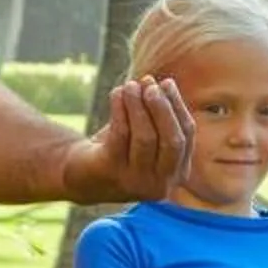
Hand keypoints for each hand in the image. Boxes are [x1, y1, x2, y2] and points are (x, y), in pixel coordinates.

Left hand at [59, 76, 192, 204]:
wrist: (81, 175)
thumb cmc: (119, 149)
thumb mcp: (144, 134)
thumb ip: (158, 115)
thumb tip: (163, 84)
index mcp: (177, 173)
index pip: (186, 136)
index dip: (177, 107)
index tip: (166, 82)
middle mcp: (160, 184)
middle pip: (172, 142)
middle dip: (163, 109)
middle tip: (150, 84)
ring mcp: (136, 182)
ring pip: (145, 138)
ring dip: (138, 106)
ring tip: (130, 85)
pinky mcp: (111, 173)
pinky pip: (120, 136)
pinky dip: (120, 110)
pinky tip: (116, 93)